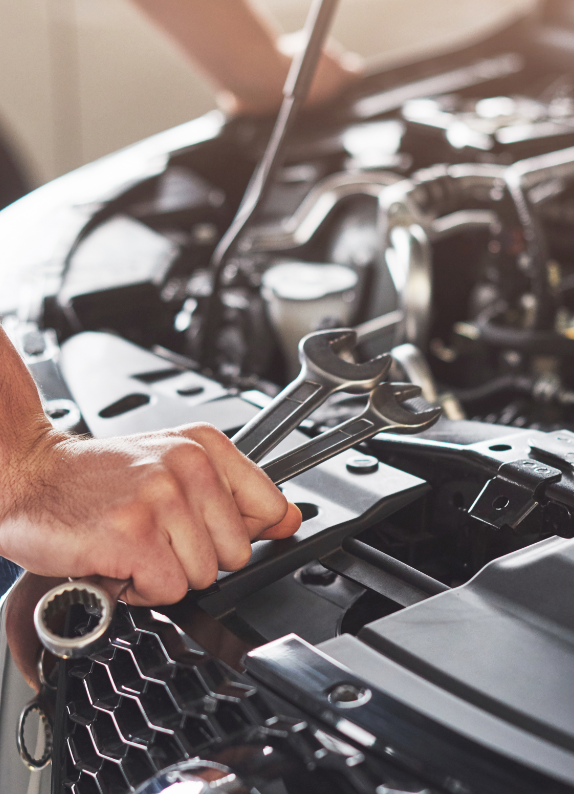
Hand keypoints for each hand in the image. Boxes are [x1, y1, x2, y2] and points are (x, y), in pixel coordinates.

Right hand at [0, 422, 301, 606]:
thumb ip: (237, 494)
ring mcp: (161, 498)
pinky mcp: (134, 534)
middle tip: (156, 536)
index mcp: (204, 446)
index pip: (270, 507)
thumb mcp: (174, 468)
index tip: (209, 530)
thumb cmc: (97, 478)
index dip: (240, 533)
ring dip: (165, 574)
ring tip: (134, 545)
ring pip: (203, 576)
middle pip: (237, 554)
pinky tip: (119, 561)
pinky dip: (140, 589)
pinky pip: (169, 590)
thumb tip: (290, 518)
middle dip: (196, 558)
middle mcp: (188, 465)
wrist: (32, 476)